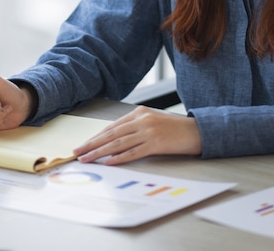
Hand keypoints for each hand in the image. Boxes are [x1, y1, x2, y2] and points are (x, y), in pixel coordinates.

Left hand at [73, 106, 201, 165]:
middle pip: (112, 134)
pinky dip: (119, 158)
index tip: (84, 144)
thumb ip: (135, 126)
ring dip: (100, 152)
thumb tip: (114, 140)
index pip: (113, 126)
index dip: (96, 136)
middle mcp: (142, 120)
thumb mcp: (152, 120)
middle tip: (78, 151)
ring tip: (87, 158)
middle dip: (92, 144)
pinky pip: (133, 152)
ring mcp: (148, 131)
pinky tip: (108, 162)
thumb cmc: (174, 128)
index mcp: (140, 112)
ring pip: (118, 143)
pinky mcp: (156, 144)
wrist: (196, 131)